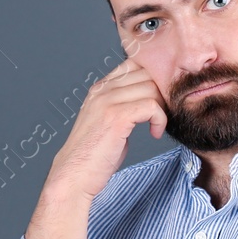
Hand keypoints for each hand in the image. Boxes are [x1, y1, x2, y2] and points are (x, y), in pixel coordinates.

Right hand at [43, 57, 169, 202]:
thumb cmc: (93, 156)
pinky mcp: (117, 117)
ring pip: (152, 88)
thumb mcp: (108, 122)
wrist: (74, 175)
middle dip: (162, 93)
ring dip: (163, 108)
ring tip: (157, 126)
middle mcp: (102, 90)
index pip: (135, 63)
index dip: (153, 78)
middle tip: (163, 115)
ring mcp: (108, 101)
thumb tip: (151, 102)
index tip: (160, 100)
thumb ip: (124, 106)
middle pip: (147, 73)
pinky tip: (154, 133)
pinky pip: (152, 106)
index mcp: (99, 88)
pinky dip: (160, 120)